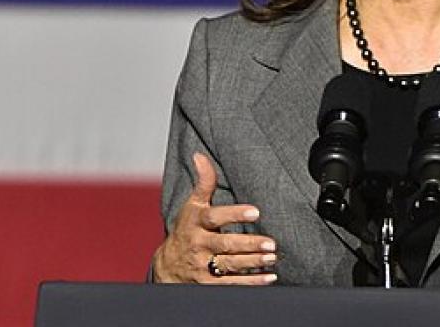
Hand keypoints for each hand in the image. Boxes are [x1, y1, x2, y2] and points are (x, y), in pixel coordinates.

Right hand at [152, 152, 277, 284]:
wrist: (167, 266)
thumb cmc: (187, 229)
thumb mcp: (192, 205)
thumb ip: (203, 182)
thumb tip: (200, 155)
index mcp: (196, 222)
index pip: (215, 216)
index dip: (234, 214)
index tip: (255, 211)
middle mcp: (199, 244)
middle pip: (225, 244)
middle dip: (249, 244)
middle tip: (271, 243)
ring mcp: (202, 266)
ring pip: (230, 265)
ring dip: (253, 262)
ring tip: (272, 257)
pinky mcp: (208, 284)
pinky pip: (232, 284)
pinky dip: (251, 282)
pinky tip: (269, 277)